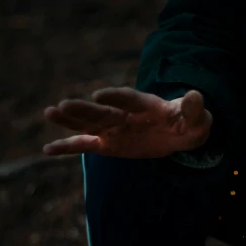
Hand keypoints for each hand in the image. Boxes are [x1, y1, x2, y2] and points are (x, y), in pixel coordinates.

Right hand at [42, 88, 212, 157]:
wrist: (180, 134)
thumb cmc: (189, 124)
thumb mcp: (198, 119)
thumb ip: (194, 109)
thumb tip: (196, 96)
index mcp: (147, 105)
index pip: (129, 99)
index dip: (116, 97)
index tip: (100, 95)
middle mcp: (126, 114)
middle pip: (104, 112)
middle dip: (84, 109)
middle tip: (62, 105)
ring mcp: (115, 129)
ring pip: (90, 125)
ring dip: (70, 121)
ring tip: (50, 113)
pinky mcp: (110, 144)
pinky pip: (86, 145)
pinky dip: (67, 147)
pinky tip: (47, 150)